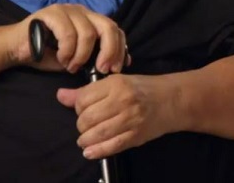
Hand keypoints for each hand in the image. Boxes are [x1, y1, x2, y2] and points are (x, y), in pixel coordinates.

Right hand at [8, 4, 128, 74]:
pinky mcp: (51, 12)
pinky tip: (62, 60)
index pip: (115, 29)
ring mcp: (67, 9)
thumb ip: (96, 58)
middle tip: (101, 69)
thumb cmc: (46, 54)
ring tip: (72, 67)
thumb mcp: (77, 59)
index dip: (120, 48)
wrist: (15, 49)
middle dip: (109, 51)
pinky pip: (68, 33)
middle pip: (108, 26)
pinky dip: (68, 51)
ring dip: (82, 56)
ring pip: (88, 32)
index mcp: (90, 19)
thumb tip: (122, 63)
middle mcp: (82, 11)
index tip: (116, 68)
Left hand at [56, 73, 176, 157]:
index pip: (83, 99)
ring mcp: (130, 120)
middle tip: (86, 124)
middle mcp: (123, 101)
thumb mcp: (116, 82)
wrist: (172, 100)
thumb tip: (61, 95)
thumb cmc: (143, 88)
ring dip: (85, 139)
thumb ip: (88, 91)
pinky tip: (89, 151)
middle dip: (81, 124)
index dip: (78, 107)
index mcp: (116, 84)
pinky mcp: (135, 136)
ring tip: (85, 138)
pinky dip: (97, 151)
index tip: (83, 109)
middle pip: (87, 118)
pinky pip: (111, 147)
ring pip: (96, 134)